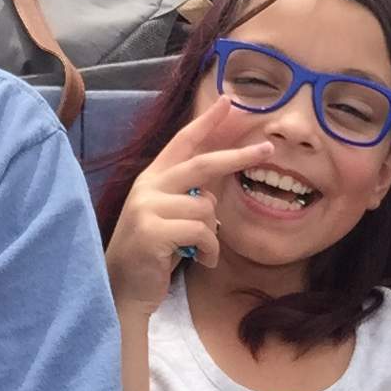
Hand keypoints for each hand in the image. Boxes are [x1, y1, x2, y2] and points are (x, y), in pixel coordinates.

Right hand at [106, 96, 272, 314]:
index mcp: (153, 178)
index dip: (206, 121)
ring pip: (206, 208)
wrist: (123, 289)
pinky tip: (199, 260)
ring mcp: (147, 207)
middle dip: (238, 155)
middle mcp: (148, 186)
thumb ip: (190, 195)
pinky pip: (201, 232)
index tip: (229, 101)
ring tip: (200, 250)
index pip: (183, 141)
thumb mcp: (169, 216)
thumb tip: (219, 186)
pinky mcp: (152, 231)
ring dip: (213, 234)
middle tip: (268, 148)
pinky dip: (208, 250)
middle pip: (202, 164)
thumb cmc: (153, 253)